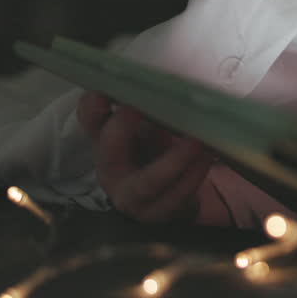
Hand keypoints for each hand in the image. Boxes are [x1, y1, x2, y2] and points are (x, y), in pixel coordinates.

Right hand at [77, 91, 227, 224]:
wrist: (171, 195)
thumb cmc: (156, 151)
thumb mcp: (150, 127)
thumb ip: (152, 110)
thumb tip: (168, 85)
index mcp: (105, 140)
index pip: (89, 119)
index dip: (92, 106)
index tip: (102, 91)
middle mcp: (111, 169)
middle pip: (108, 150)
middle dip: (121, 129)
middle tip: (137, 110)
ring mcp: (131, 197)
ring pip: (148, 181)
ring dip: (175, 159)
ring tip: (197, 141)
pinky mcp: (156, 213)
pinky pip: (175, 196)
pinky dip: (193, 176)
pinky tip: (207, 158)